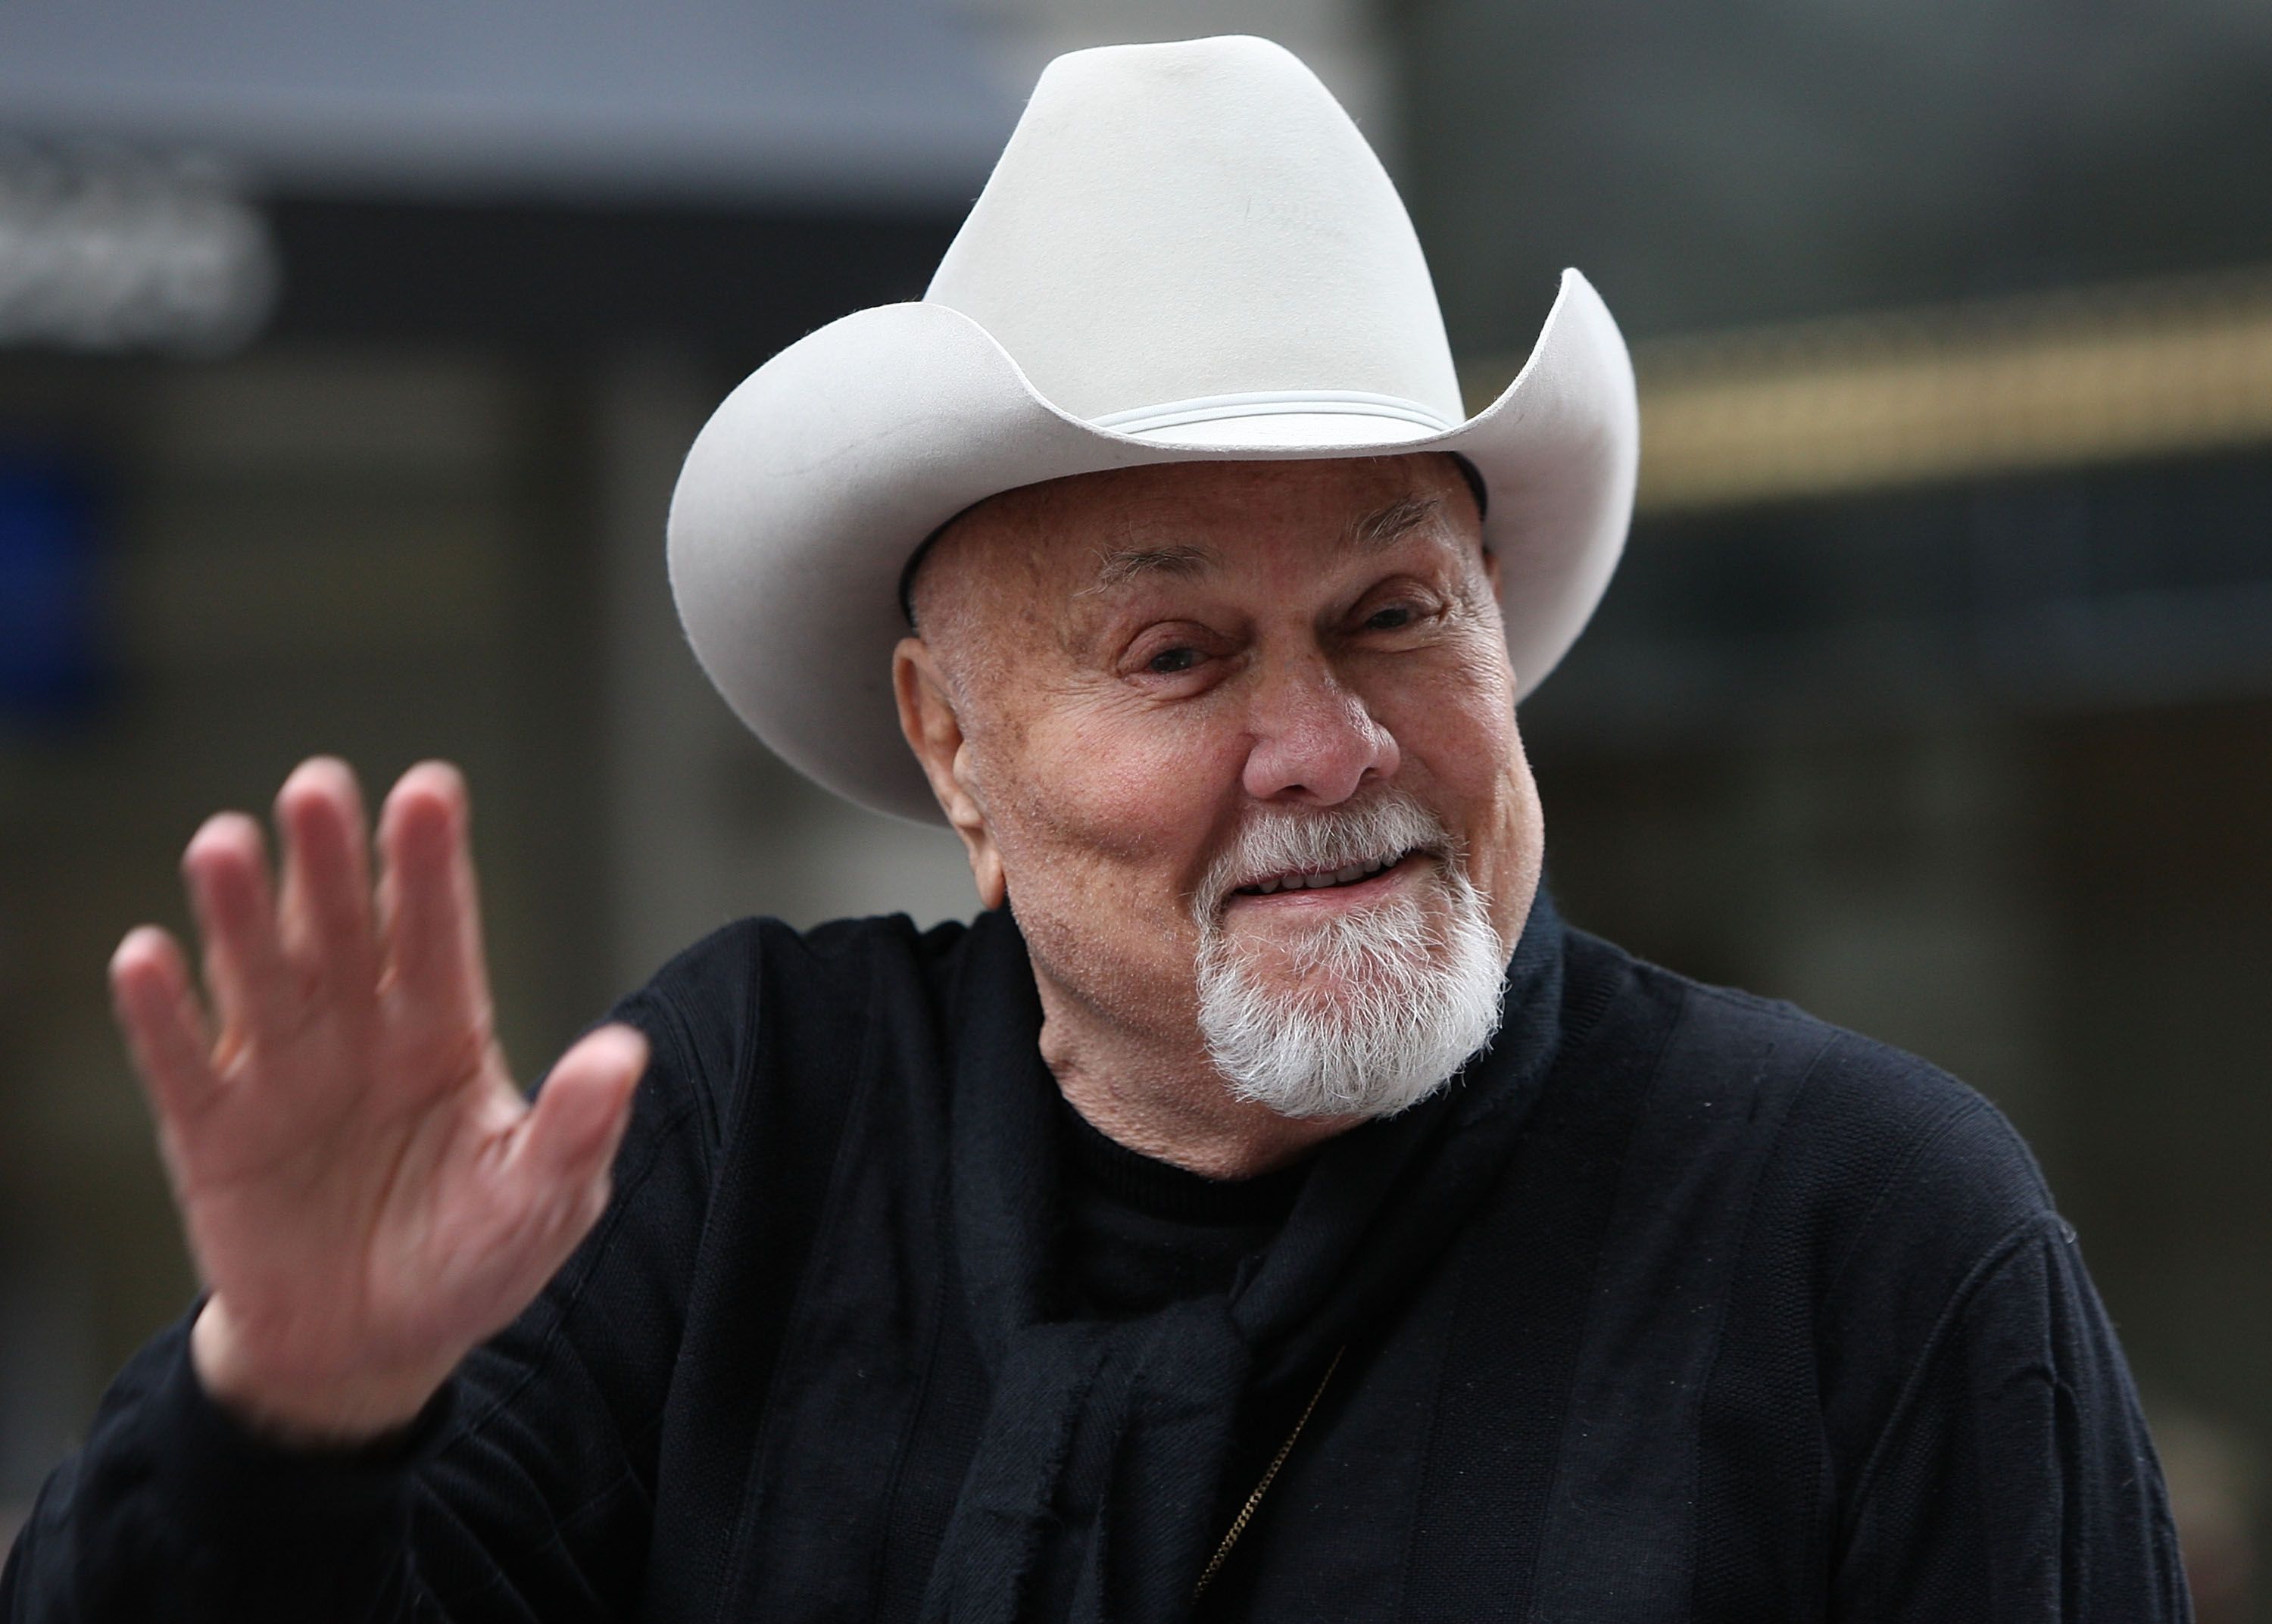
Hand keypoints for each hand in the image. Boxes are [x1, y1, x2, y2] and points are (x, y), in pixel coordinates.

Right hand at [107, 758, 645, 1446]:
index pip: (437, 932)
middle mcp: (357, 1030)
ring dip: (237, 911)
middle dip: (328, 859)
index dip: (429, 863)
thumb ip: (575, 1128)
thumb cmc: (469, 1257)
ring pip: (257, 974)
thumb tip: (624, 1054)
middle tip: (318, 786)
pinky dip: (161, 1015)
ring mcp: (279, 1073)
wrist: (370, 1349)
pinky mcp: (210, 1132)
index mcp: (444, 1032)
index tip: (427, 790)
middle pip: (340, 929)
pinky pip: (181, 1065)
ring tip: (224, 843)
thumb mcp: (542, 1200)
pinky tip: (147, 957)